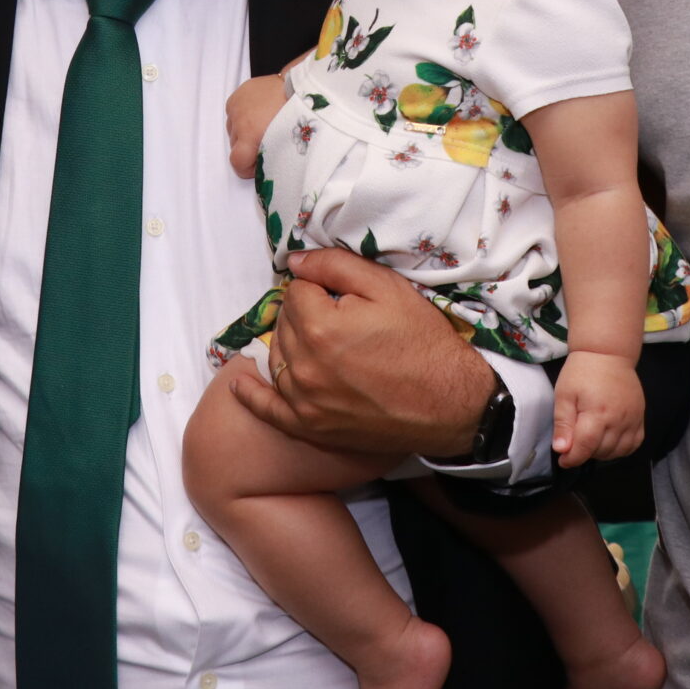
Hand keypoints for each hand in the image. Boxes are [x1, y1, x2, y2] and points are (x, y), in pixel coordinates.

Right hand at [225, 75, 292, 178]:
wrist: (299, 87)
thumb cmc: (296, 115)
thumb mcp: (284, 144)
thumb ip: (268, 158)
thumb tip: (260, 166)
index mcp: (250, 134)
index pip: (236, 161)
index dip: (246, 168)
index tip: (257, 166)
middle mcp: (239, 120)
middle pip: (235, 145)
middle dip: (248, 147)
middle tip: (266, 142)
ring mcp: (237, 106)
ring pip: (233, 129)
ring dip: (244, 131)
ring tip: (263, 125)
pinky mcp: (238, 94)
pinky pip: (234, 113)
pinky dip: (242, 116)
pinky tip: (258, 114)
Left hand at [230, 248, 487, 455]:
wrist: (450, 404)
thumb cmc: (422, 342)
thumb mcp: (387, 288)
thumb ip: (334, 265)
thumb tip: (293, 262)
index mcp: (319, 327)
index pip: (297, 290)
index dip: (322, 288)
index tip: (346, 298)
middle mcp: (303, 366)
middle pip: (284, 322)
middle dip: (306, 314)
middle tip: (343, 319)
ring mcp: (304, 401)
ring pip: (277, 356)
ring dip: (291, 343)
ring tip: (323, 341)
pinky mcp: (310, 427)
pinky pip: (268, 409)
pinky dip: (251, 394)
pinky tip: (239, 382)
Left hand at [552, 350, 643, 467]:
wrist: (608, 353)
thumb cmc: (582, 372)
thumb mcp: (564, 394)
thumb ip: (563, 423)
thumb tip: (562, 450)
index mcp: (597, 413)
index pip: (585, 448)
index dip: (572, 459)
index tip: (563, 460)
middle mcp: (618, 419)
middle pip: (601, 452)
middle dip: (585, 453)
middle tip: (575, 442)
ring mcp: (632, 419)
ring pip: (618, 451)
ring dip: (601, 453)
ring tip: (590, 440)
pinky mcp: (640, 417)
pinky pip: (634, 444)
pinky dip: (621, 449)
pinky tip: (609, 441)